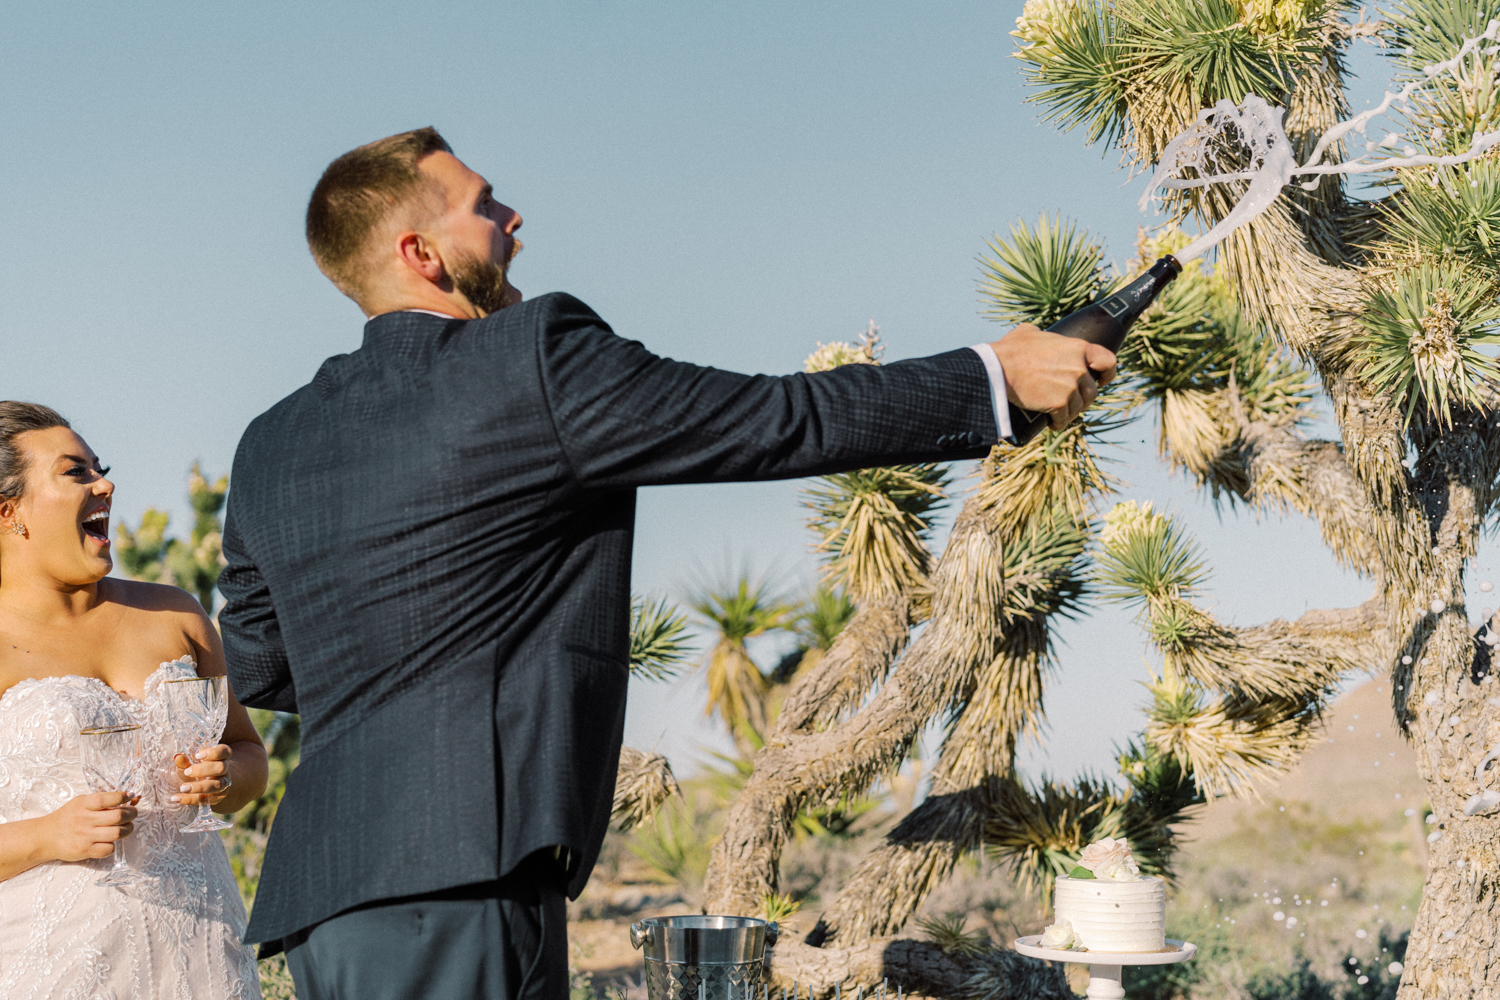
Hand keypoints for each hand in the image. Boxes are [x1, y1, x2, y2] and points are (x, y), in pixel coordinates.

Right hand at [43, 792, 137, 862]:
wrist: (44, 837)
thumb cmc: (67, 817)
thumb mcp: (80, 803)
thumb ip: (102, 800)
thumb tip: (132, 797)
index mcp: (83, 804)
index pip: (106, 798)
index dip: (122, 796)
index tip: (131, 796)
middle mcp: (84, 820)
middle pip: (118, 816)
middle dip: (131, 814)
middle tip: (133, 813)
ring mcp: (85, 836)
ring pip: (117, 833)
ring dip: (128, 829)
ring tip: (127, 827)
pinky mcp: (84, 850)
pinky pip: (108, 849)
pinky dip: (113, 845)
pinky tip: (110, 841)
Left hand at [173, 744, 233, 807]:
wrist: (203, 784)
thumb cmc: (197, 768)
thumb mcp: (190, 763)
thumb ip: (185, 760)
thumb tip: (178, 757)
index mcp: (221, 757)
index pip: (224, 751)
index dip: (213, 753)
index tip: (197, 755)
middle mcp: (224, 770)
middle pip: (221, 768)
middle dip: (203, 770)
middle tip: (187, 772)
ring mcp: (223, 784)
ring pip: (217, 785)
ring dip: (199, 787)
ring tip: (182, 788)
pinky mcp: (216, 797)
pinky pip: (205, 800)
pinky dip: (190, 799)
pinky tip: (176, 798)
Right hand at [990, 324, 1117, 430]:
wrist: (998, 370)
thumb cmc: (1010, 350)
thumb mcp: (1029, 332)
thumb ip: (1042, 334)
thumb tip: (1039, 335)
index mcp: (1078, 348)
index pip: (1108, 361)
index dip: (1108, 373)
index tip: (1101, 381)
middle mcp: (1079, 368)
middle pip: (1091, 391)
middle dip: (1081, 398)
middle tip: (1067, 401)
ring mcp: (1070, 387)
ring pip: (1078, 407)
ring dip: (1069, 412)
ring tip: (1057, 414)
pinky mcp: (1059, 404)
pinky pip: (1064, 419)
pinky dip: (1058, 423)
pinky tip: (1052, 423)